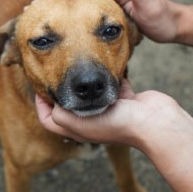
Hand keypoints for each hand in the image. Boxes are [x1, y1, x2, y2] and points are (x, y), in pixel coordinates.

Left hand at [35, 79, 192, 150]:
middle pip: (70, 106)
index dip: (42, 105)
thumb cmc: (115, 124)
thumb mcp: (78, 123)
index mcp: (78, 129)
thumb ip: (59, 114)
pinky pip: (111, 85)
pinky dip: (108, 75)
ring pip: (91, 94)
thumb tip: (52, 104)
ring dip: (85, 82)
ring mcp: (109, 109)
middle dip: (62, 90)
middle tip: (56, 70)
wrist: (152, 121)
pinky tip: (104, 62)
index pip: (50, 120)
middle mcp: (91, 120)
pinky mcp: (125, 98)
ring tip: (78, 65)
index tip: (40, 87)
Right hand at [38, 0, 186, 42]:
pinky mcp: (106, 6)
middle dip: (51, 0)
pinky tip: (59, 23)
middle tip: (31, 11)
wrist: (172, 25)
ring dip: (57, 7)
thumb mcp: (151, 6)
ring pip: (75, 0)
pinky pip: (82, 8)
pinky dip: (68, 13)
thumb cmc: (163, 19)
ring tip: (38, 16)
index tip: (38, 5)